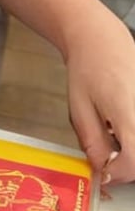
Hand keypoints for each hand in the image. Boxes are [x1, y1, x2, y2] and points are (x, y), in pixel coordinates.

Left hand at [65, 6, 134, 183]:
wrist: (101, 37)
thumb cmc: (88, 66)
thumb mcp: (80, 107)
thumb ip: (93, 142)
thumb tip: (103, 171)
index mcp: (127, 112)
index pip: (134, 161)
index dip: (119, 173)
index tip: (105, 171)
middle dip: (127, 163)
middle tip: (109, 153)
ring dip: (131, 148)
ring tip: (116, 132)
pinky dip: (132, 133)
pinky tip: (123, 122)